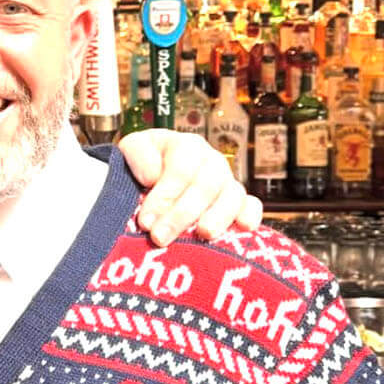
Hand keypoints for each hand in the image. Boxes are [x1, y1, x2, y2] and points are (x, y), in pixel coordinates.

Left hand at [117, 130, 263, 246]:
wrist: (152, 175)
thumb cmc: (142, 164)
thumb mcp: (132, 150)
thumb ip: (138, 156)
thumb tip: (153, 176)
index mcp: (185, 145)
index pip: (181, 170)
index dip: (164, 196)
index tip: (145, 221)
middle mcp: (211, 161)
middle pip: (206, 185)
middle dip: (182, 214)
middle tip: (160, 237)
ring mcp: (227, 181)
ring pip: (232, 195)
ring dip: (218, 217)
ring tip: (202, 234)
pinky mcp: (238, 202)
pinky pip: (252, 205)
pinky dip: (250, 215)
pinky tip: (243, 228)